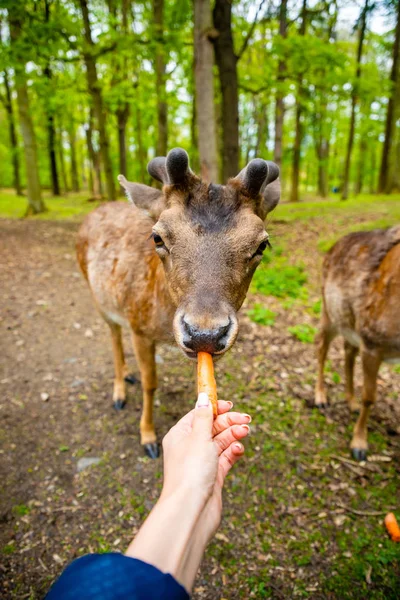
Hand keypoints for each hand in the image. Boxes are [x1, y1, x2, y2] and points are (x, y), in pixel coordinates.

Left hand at [161, 394, 250, 538]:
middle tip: (245, 420)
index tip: (230, 405)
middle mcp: (190, 447)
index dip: (215, 408)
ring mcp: (202, 462)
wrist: (191, 510)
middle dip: (229, 422)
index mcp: (180, 435)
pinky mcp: (213, 476)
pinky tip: (239, 450)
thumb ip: (204, 417)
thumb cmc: (191, 472)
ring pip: (221, 442)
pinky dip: (233, 452)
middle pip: (212, 427)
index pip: (199, 415)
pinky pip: (225, 458)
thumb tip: (203, 396)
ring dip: (233, 435)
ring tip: (245, 432)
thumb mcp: (199, 437)